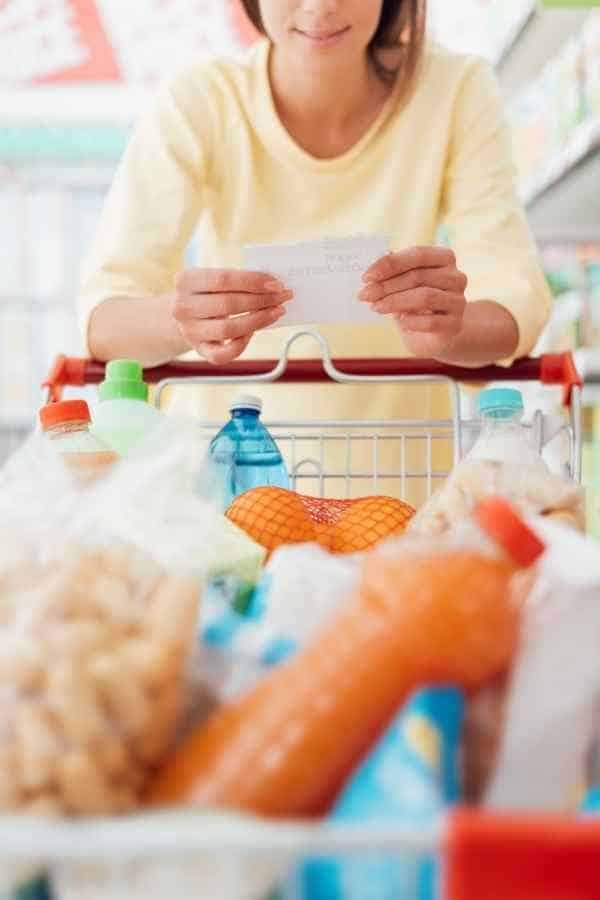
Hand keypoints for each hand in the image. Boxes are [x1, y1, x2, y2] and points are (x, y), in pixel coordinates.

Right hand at [172, 268, 292, 363]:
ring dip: (259, 320)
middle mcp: (183, 307)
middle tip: (282, 297)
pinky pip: (224, 354)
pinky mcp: (200, 350)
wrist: (186, 314)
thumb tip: (272, 285)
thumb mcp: (215, 280)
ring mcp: (190, 331)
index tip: (277, 284)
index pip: (223, 279)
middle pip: (228, 304)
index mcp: (186, 281)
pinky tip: (253, 332)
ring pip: (229, 329)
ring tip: (276, 312)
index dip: (253, 281)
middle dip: (261, 300)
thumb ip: (238, 280)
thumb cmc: (209, 292)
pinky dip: (242, 344)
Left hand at [359, 247, 467, 355]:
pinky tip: (400, 322)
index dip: (390, 264)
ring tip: (375, 307)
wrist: (432, 335)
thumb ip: (393, 272)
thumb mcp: (403, 284)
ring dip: (394, 302)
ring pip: (424, 297)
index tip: (366, 276)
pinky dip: (410, 321)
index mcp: (445, 258)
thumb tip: (375, 266)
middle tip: (364, 294)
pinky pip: (430, 322)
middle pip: (418, 276)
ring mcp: (458, 301)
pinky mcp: (454, 324)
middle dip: (386, 286)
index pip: (418, 254)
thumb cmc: (415, 303)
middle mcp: (456, 277)